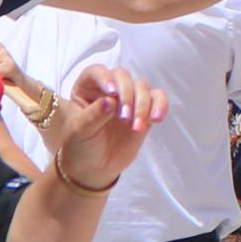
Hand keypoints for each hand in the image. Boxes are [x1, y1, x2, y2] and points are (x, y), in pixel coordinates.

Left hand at [44, 66, 168, 191]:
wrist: (93, 168)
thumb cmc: (80, 146)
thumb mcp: (80, 131)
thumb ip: (94, 115)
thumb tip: (110, 101)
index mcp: (87, 88)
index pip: (97, 72)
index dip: (105, 78)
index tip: (111, 93)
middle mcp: (108, 90)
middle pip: (123, 77)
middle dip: (128, 95)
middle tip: (124, 118)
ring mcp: (128, 100)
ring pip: (142, 87)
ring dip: (143, 104)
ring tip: (136, 127)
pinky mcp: (144, 112)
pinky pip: (158, 100)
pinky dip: (160, 106)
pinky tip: (156, 119)